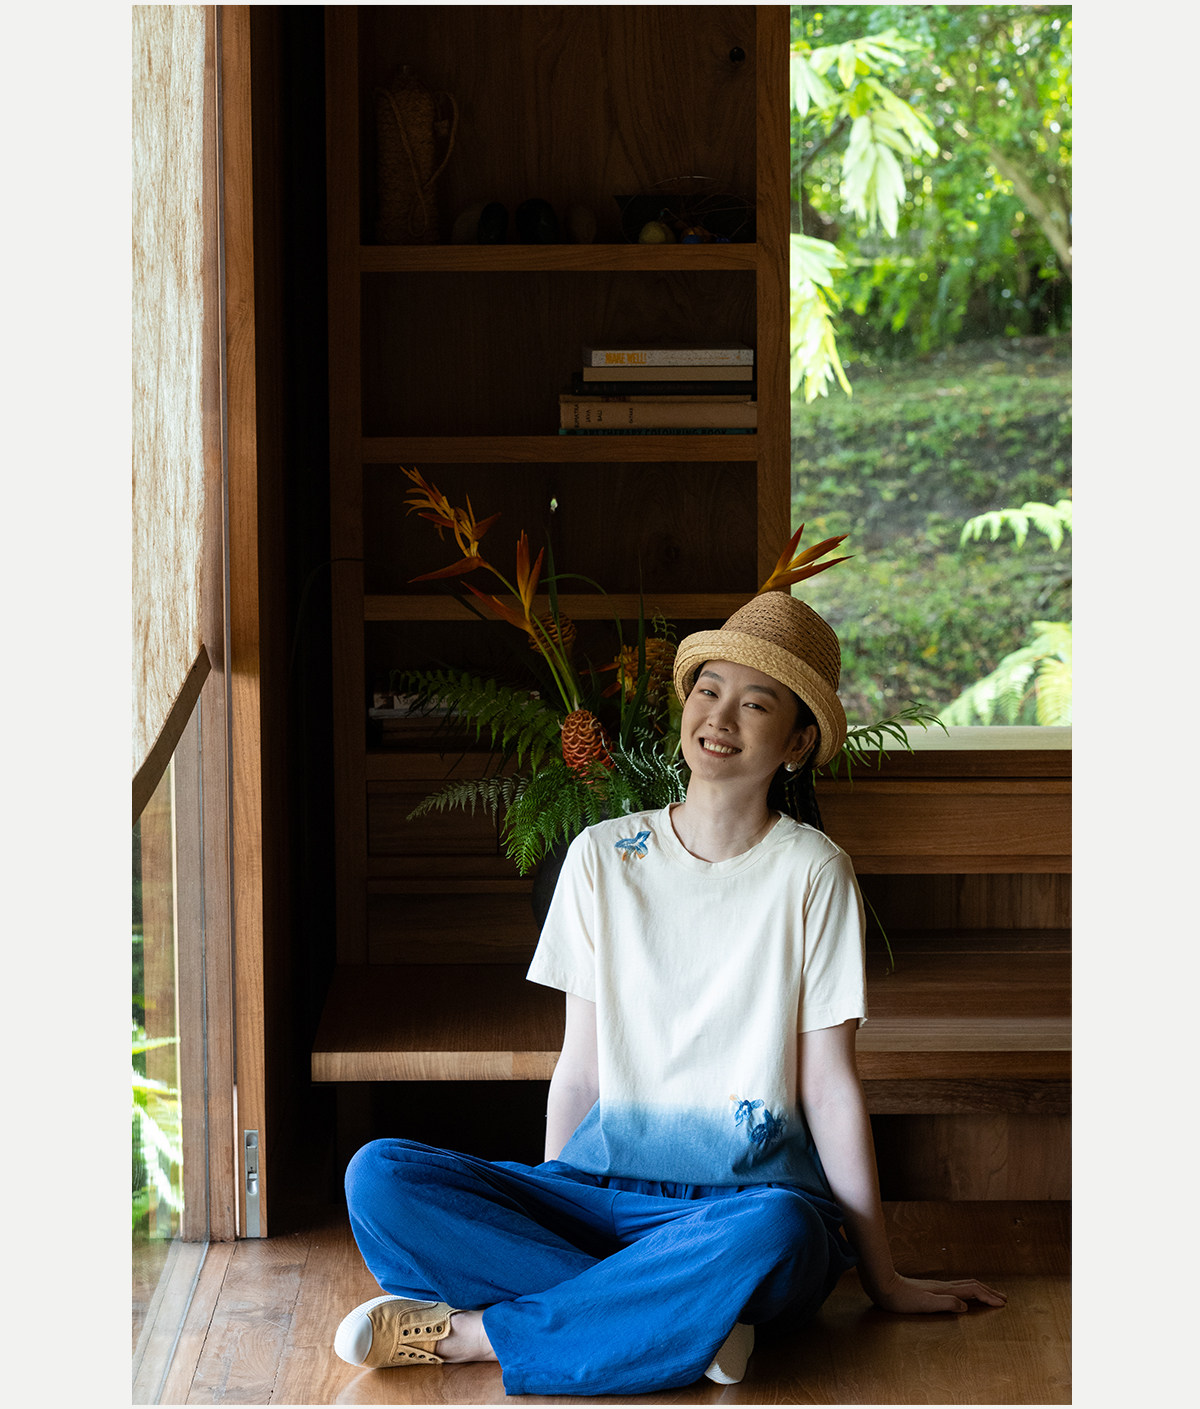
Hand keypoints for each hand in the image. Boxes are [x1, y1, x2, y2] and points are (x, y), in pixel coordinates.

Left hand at [869, 1272, 1006, 1314]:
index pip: (973, 1291)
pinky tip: (965, 1297)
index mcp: (946, 1290)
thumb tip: (965, 1306)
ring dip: (980, 1290)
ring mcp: (939, 1287)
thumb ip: (945, 1304)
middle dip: (989, 1292)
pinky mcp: (933, 1290)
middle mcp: (944, 1286)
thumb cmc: (903, 1299)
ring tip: (990, 1296)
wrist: (885, 1287)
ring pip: (965, 1286)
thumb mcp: (925, 1304)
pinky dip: (969, 1292)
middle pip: (972, 1285)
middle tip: (1004, 1299)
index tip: (1003, 1304)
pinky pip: (958, 1289)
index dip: (989, 1297)